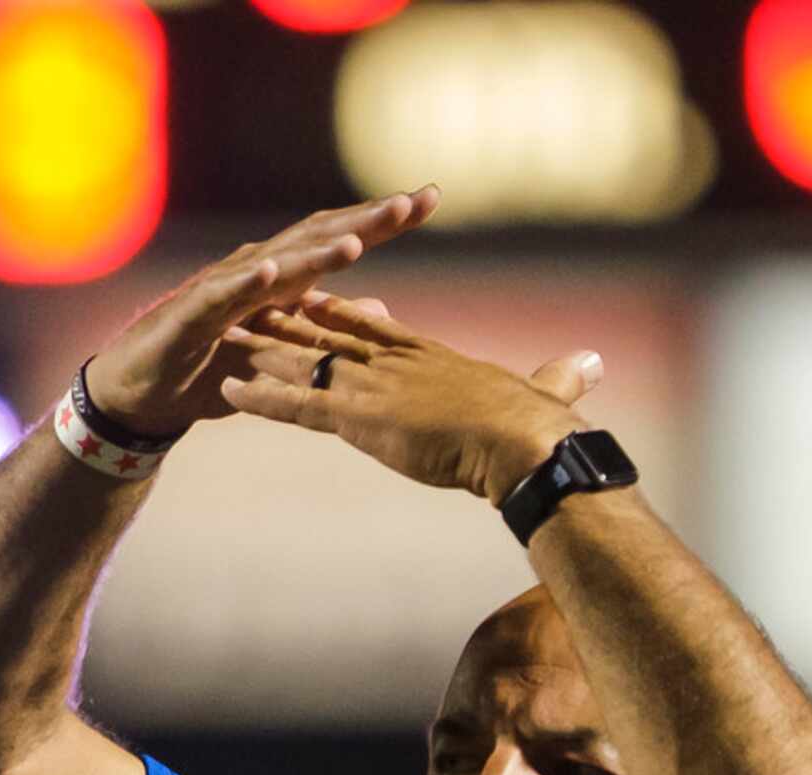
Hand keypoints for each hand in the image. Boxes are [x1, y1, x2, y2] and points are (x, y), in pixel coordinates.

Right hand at [82, 188, 439, 436]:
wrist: (138, 396)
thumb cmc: (206, 372)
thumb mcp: (279, 356)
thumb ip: (328, 330)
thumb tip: (382, 311)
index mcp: (279, 281)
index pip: (339, 240)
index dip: (384, 221)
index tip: (433, 199)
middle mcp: (253, 273)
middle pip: (316, 239)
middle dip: (365, 221)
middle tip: (414, 202)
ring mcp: (219, 290)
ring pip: (275, 264)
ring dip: (315, 252)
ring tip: (358, 240)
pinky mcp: (186, 317)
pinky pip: (219, 298)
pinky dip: (246, 284)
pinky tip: (271, 272)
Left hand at [220, 295, 604, 505]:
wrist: (524, 442)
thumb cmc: (541, 428)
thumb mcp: (550, 395)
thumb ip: (562, 379)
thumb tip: (595, 364)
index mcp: (429, 356)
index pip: (373, 326)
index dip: (339, 312)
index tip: (311, 296)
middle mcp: (393, 363)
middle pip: (325, 332)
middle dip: (281, 319)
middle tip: (242, 306)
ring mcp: (373, 388)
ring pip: (301, 360)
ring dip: (258, 352)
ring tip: (216, 341)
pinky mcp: (360, 419)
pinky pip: (298, 405)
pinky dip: (262, 398)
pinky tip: (227, 393)